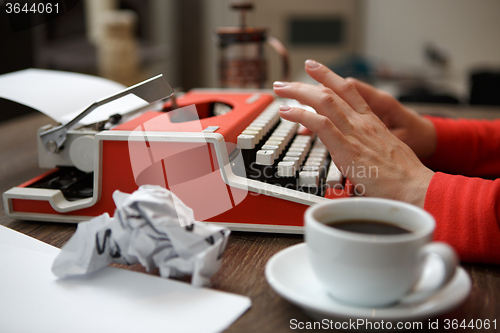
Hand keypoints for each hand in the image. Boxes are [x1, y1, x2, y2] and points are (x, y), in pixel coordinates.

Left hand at [273, 60, 433, 207]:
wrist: (416, 188)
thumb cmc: (404, 178)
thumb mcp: (386, 155)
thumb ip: (369, 149)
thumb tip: (358, 156)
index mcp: (373, 122)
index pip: (349, 90)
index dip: (329, 77)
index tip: (315, 70)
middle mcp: (363, 122)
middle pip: (332, 91)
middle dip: (306, 83)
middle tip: (287, 82)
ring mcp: (355, 132)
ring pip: (323, 101)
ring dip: (298, 93)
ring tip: (281, 89)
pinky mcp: (347, 147)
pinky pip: (320, 123)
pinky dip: (301, 115)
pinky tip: (287, 112)